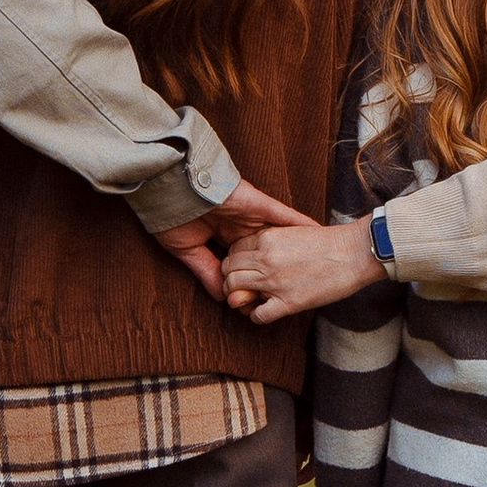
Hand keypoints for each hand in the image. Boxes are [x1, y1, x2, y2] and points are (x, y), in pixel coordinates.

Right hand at [148, 180, 312, 303]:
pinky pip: (283, 214)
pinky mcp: (256, 203)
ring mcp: (250, 215)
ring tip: (318, 255)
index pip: (247, 260)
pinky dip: (299, 223)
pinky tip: (316, 232)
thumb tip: (224, 297)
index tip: (268, 293)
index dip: (257, 276)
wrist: (169, 189)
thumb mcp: (189, 251)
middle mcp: (240, 227)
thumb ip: (207, 271)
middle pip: (267, 250)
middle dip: (282, 264)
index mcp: (222, 237)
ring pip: (279, 233)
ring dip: (297, 244)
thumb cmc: (172, 217)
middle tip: (301, 278)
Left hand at [222, 216, 385, 322]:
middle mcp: (265, 259)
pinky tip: (268, 310)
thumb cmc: (328, 242)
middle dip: (232, 279)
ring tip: (253, 299)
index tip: (245, 268)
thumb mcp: (293, 230)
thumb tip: (255, 253)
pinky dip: (257, 316)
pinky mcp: (288, 303)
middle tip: (245, 286)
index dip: (236, 261)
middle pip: (228, 271)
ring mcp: (274, 282)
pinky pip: (257, 316)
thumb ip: (270, 240)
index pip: (233, 251)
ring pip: (234, 291)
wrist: (354, 253)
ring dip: (240, 297)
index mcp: (266, 238)